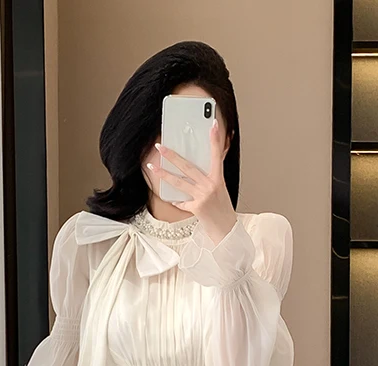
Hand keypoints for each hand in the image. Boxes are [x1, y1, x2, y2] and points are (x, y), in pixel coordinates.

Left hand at [146, 118, 237, 245]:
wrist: (226, 230)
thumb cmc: (222, 208)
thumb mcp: (222, 188)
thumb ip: (215, 172)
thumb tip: (216, 156)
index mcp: (218, 178)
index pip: (217, 155)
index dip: (215, 139)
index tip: (212, 124)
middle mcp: (210, 185)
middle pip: (188, 167)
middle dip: (172, 156)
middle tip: (160, 147)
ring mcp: (202, 196)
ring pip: (179, 182)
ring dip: (164, 174)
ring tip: (152, 167)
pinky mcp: (196, 208)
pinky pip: (181, 201)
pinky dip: (176, 200)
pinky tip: (170, 197)